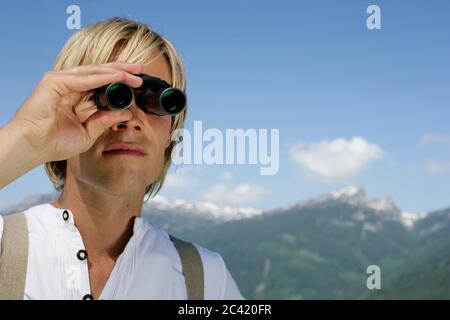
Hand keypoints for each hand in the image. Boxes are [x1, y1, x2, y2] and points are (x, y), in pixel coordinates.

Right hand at [7, 62, 143, 162]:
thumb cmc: (54, 142)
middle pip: (100, 74)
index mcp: (77, 98)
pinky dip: (102, 76)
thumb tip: (126, 113)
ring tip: (134, 72)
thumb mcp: (89, 132)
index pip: (102, 84)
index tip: (138, 82)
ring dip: (116, 71)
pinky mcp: (54, 81)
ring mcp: (62, 82)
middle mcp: (71, 87)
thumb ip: (105, 121)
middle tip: (141, 69)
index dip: (121, 81)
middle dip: (122, 71)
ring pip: (94, 72)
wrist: (33, 147)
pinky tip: (117, 76)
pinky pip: (83, 77)